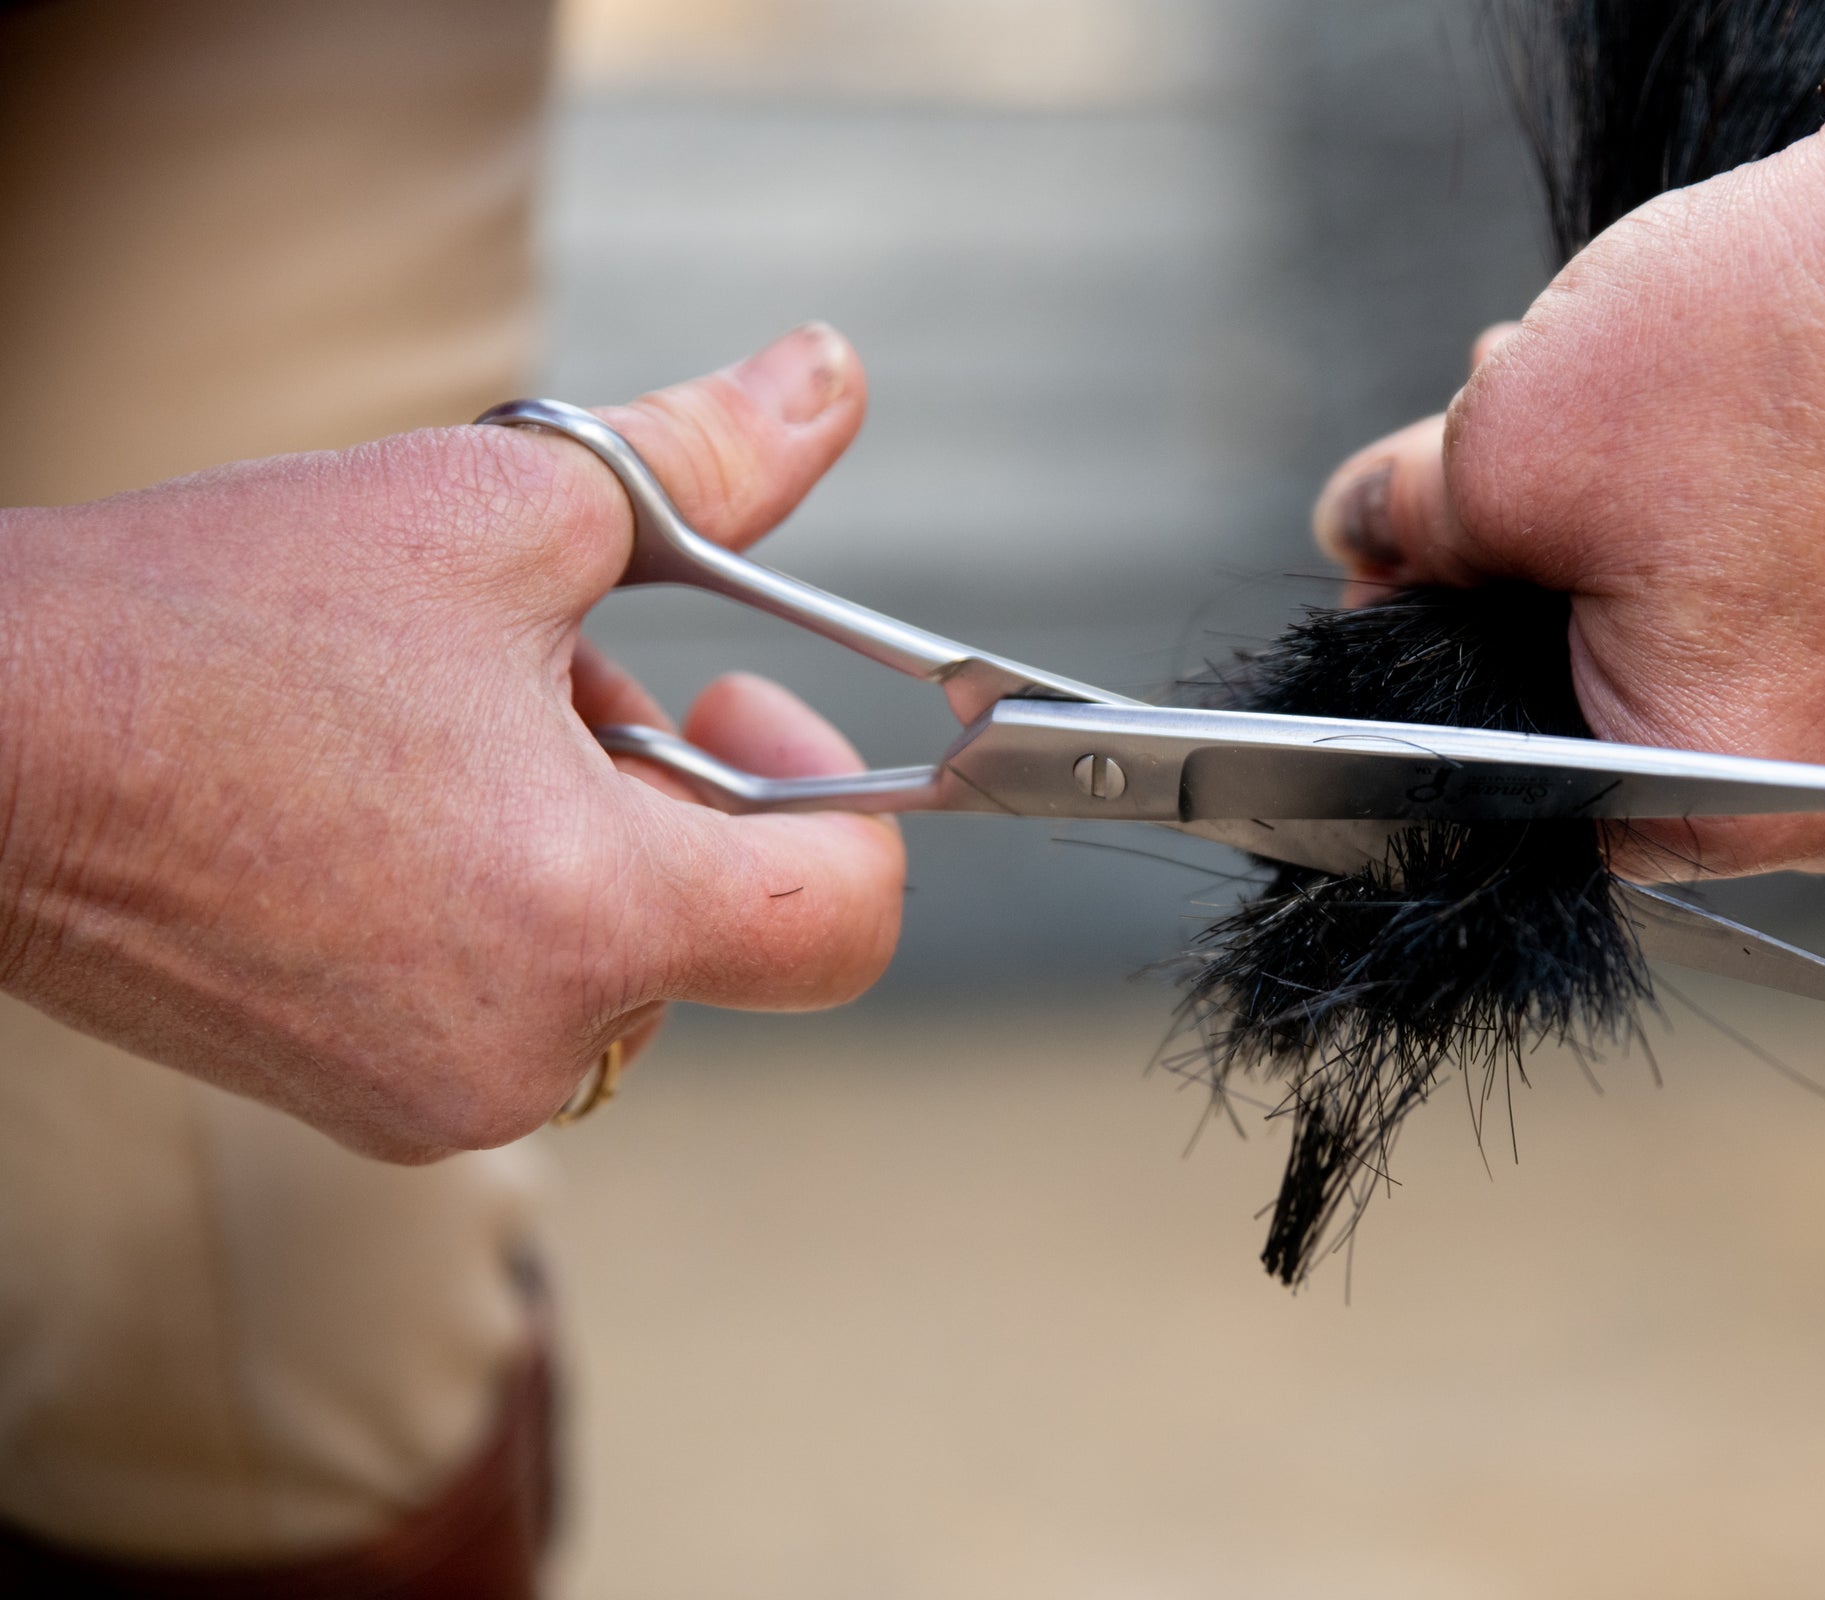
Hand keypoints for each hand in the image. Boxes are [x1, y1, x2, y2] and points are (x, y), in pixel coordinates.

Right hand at [0, 327, 904, 1160]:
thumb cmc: (212, 625)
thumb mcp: (499, 509)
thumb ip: (707, 465)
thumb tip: (832, 380)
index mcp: (588, 915)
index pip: (845, 924)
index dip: (845, 807)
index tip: (742, 706)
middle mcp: (526, 1047)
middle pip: (717, 925)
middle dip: (666, 784)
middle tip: (542, 671)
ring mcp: (434, 1097)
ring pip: (609, 959)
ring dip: (573, 836)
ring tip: (433, 728)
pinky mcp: (355, 1102)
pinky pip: (507, 1000)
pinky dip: (492, 903)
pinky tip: (380, 803)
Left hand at [1309, 13, 1824, 882]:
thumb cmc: (1775, 351)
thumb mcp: (1510, 442)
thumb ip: (1406, 525)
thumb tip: (1358, 535)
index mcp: (1713, 806)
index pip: (1509, 793)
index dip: (1427, 681)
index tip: (1388, 588)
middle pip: (1591, 727)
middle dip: (1512, 596)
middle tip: (1468, 486)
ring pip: (1679, 662)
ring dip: (1597, 550)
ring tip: (1581, 429)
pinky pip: (1771, 626)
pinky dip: (1698, 544)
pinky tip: (1669, 437)